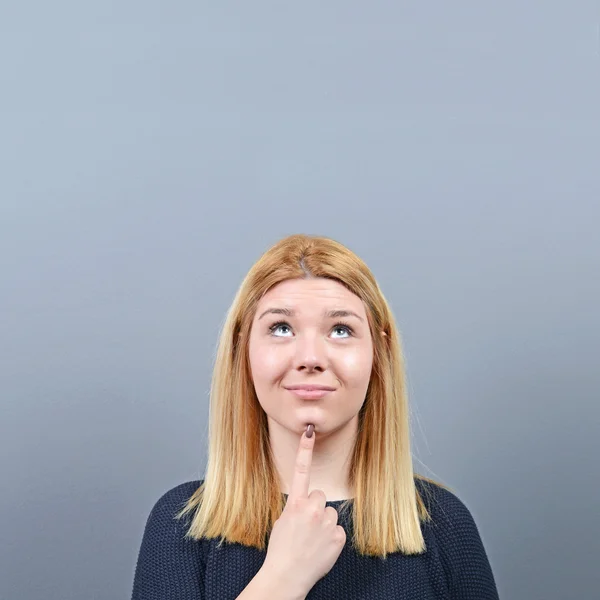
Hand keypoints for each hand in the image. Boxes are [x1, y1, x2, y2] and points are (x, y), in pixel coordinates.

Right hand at [261, 424, 346, 596]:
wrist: (287, 576)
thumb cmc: (281, 549)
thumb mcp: (283, 521)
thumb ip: (297, 508)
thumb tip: (309, 506)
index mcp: (295, 504)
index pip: (301, 471)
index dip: (305, 449)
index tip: (309, 431)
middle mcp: (312, 509)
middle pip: (320, 495)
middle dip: (315, 507)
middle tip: (306, 525)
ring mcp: (326, 523)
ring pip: (329, 513)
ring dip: (323, 523)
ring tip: (312, 539)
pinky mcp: (338, 536)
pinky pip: (337, 529)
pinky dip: (331, 537)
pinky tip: (320, 547)